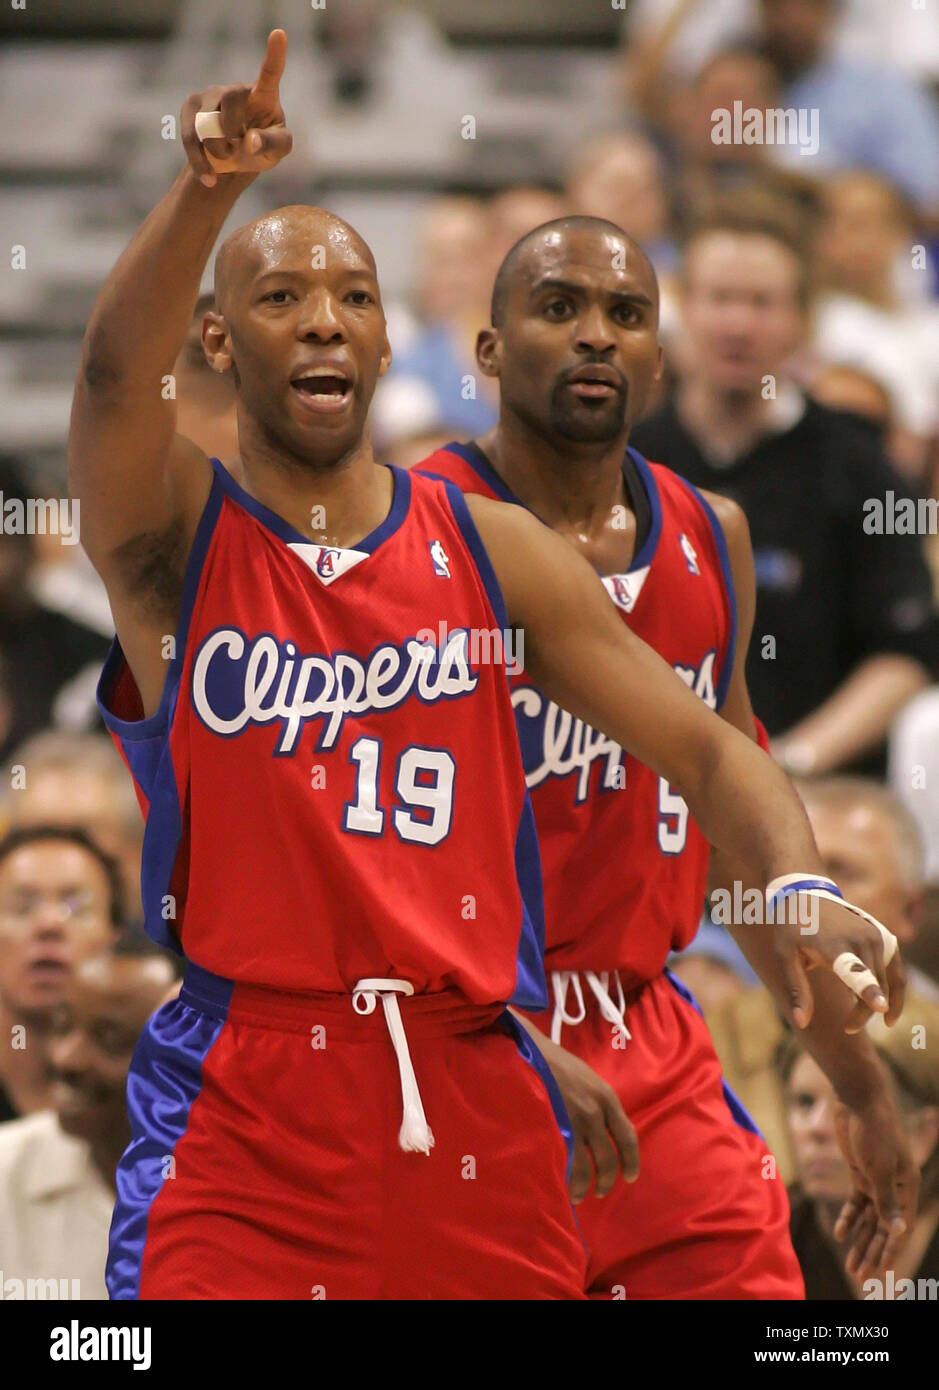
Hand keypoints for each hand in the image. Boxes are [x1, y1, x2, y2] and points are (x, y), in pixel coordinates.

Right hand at [181, 29, 291, 187]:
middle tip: (237, 149)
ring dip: (218, 150)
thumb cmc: (260, 149)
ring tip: (227, 156)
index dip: (275, 54)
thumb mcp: (276, 152)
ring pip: (208, 121)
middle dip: (231, 132)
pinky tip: (209, 177)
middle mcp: (236, 90)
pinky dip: (200, 161)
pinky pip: (191, 136)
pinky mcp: (191, 108)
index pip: (270, 73)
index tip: (279, 34)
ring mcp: (211, 95)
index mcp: (264, 95)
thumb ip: (273, 144)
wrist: (231, 162)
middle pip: (230, 101)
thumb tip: (250, 139)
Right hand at [536, 1031, 638, 1201]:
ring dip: (585, 1186)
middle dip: (606, 1179)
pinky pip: (564, 1163)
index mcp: (606, 1097)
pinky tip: (562, 1185)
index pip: (628, 1137)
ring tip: (580, 1195)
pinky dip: (566, 1178)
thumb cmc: (556, 1062)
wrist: (528, 1052)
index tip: (630, 1176)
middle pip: (608, 1158)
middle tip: (601, 1190)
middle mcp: (595, 1113)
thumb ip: (600, 1102)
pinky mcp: (552, 1129)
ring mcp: (573, 1123)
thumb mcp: (587, 1078)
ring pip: (586, 1167)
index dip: (631, 1161)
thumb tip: (610, 1128)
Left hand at [773, 895, 904, 1031]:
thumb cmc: (792, 927)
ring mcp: (876, 936)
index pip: (854, 969)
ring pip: (888, 981)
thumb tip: (802, 1023)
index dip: (868, 989)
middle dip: (864, 1013)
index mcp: (834, 944)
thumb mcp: (785, 955)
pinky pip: (897, 970)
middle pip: (874, 986)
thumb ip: (797, 989)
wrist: (807, 892)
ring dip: (879, 1005)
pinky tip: (887, 1010)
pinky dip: (896, 991)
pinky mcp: (884, 937)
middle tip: (847, 1028)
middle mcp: (860, 939)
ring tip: (861, 1020)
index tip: (880, 1007)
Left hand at [832, 1091, 918, 1282]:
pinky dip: (849, 1218)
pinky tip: (840, 1234)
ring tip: (850, 1264)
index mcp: (908, 1185)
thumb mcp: (879, 1168)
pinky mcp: (860, 1171)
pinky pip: (856, 1202)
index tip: (882, 1271)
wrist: (857, 1098)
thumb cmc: (874, 1131)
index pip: (901, 1226)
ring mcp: (876, 1179)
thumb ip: (886, 1201)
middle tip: (859, 1275)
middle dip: (872, 1251)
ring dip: (860, 1240)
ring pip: (869, 1217)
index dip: (892, 1249)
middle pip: (885, 1226)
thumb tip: (898, 1232)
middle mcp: (896, 1185)